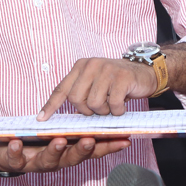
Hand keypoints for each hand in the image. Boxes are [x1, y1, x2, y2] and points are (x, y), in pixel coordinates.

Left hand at [0, 136, 130, 173]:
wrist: (8, 144)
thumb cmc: (38, 136)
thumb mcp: (62, 130)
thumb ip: (79, 125)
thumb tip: (103, 111)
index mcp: (68, 152)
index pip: (92, 150)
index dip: (107, 146)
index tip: (124, 139)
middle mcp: (56, 161)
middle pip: (73, 158)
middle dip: (82, 149)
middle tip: (90, 139)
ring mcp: (37, 163)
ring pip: (48, 160)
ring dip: (54, 150)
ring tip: (58, 140)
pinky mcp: (16, 162)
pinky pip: (16, 159)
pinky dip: (16, 152)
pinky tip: (16, 143)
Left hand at [37, 57, 157, 119]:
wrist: (144, 73)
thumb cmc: (116, 82)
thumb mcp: (95, 82)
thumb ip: (80, 92)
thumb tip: (63, 114)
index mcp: (80, 66)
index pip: (61, 89)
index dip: (51, 106)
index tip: (41, 119)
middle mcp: (91, 65)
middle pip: (76, 100)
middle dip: (86, 111)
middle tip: (100, 108)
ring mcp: (106, 70)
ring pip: (93, 104)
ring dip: (103, 111)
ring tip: (111, 105)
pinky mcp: (121, 78)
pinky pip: (112, 104)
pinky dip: (117, 111)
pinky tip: (122, 105)